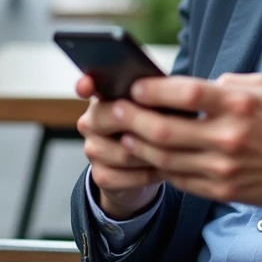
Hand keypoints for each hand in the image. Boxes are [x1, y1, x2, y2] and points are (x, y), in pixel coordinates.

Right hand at [75, 75, 162, 218]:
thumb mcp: (157, 106)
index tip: (87, 87)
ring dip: (152, 154)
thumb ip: (155, 94)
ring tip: (174, 152)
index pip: (88, 86)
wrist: (143, 166)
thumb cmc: (152, 126)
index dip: (86, 84)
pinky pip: (126, 177)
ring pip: (124, 152)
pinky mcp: (100, 174)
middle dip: (144, 122)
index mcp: (104, 97)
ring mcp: (92, 149)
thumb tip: (166, 89)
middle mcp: (91, 121)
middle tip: (170, 126)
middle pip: (113, 117)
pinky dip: (148, 174)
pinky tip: (163, 170)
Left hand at [114, 73, 261, 206]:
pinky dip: (158, 166)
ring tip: (123, 134)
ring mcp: (224, 167)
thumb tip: (188, 86)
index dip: (154, 90)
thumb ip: (225, 84)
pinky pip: (179, 179)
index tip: (133, 86)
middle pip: (165, 129)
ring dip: (138, 145)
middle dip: (132, 119)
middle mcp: (229, 136)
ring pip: (165, 157)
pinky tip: (147, 156)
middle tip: (114, 111)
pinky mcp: (222, 189)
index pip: (186, 93)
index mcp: (238, 104)